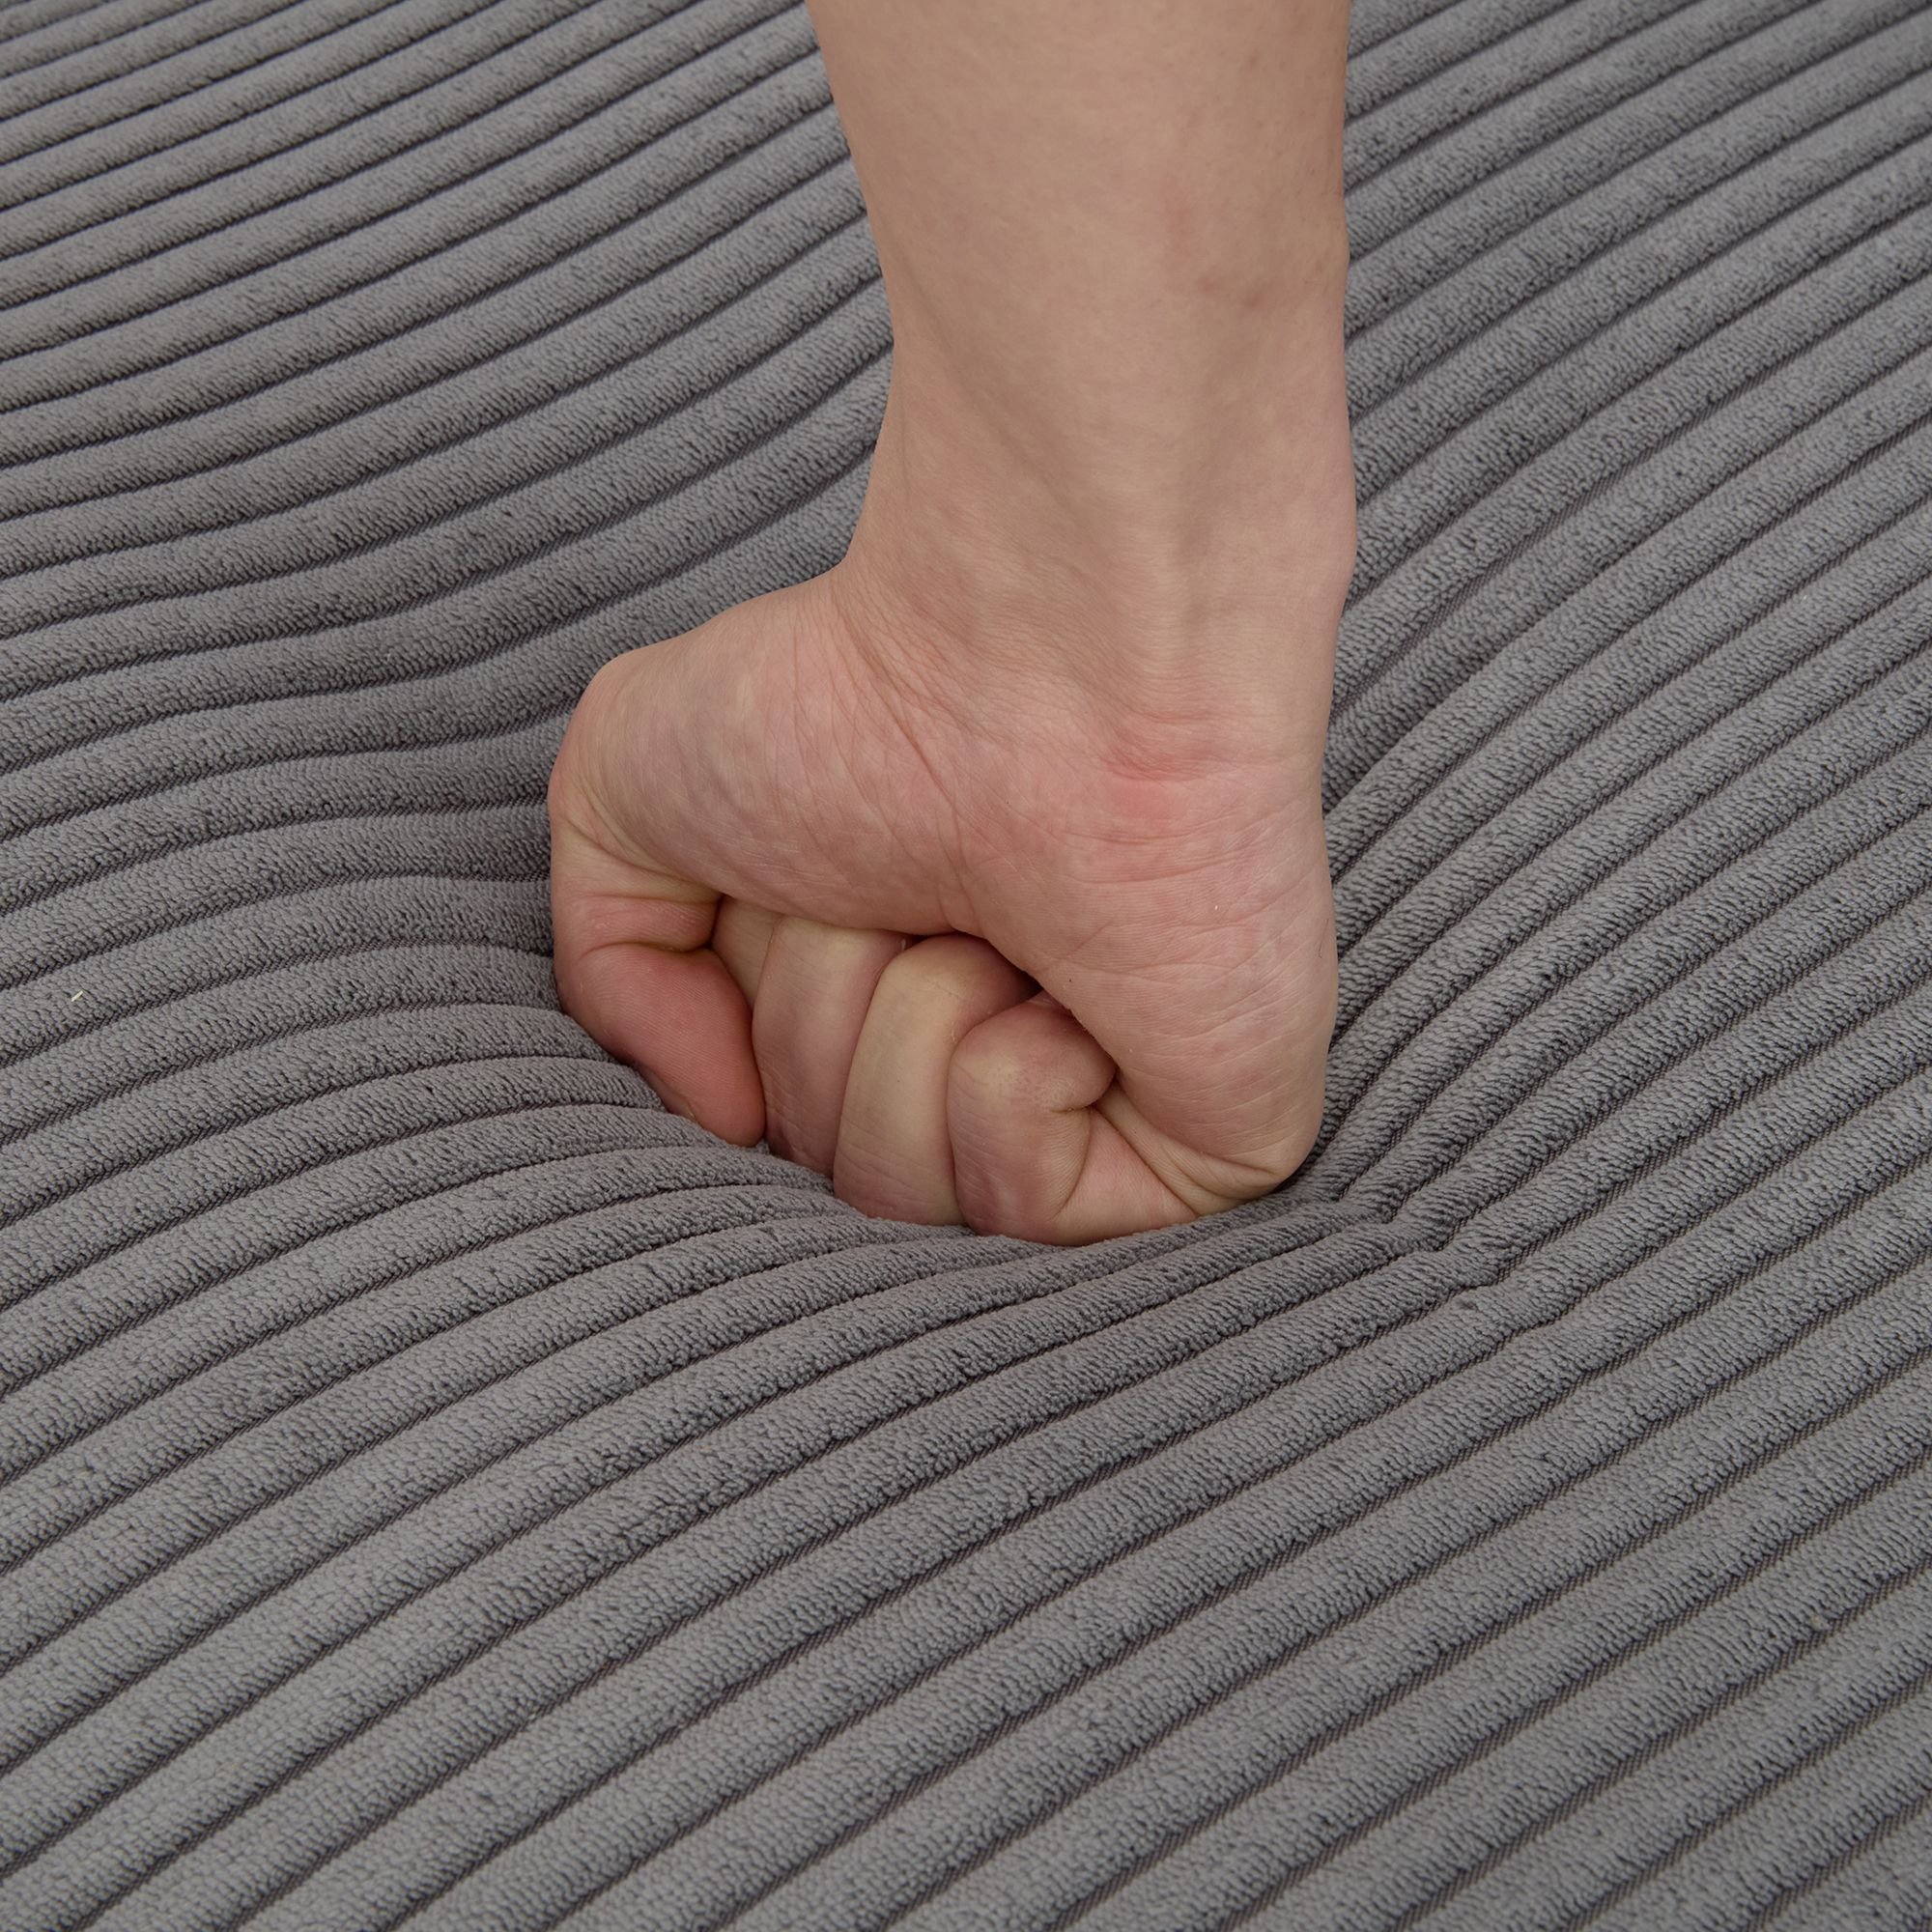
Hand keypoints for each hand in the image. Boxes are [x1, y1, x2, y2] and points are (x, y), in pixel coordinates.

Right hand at [546, 518, 1343, 1245]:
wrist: (1040, 655)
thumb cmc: (855, 698)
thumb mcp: (628, 797)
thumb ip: (613, 973)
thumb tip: (728, 1117)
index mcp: (886, 1011)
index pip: (772, 1134)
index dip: (752, 1025)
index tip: (809, 892)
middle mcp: (991, 1072)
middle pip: (823, 1174)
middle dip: (819, 1017)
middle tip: (903, 888)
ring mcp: (1104, 1123)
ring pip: (908, 1192)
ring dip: (906, 1026)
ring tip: (992, 918)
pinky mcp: (1204, 1152)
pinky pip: (1021, 1201)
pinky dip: (1007, 1072)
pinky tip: (1074, 974)